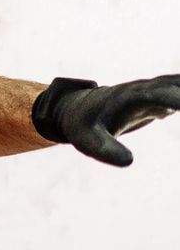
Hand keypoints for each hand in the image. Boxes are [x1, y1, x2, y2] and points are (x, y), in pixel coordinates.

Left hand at [33, 74, 179, 166]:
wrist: (78, 109)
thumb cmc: (81, 125)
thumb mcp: (86, 140)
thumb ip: (104, 150)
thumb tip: (128, 162)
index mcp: (128, 98)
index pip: (156, 95)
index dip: (173, 98)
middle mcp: (144, 90)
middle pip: (176, 87)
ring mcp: (154, 91)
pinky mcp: (161, 98)